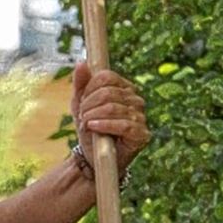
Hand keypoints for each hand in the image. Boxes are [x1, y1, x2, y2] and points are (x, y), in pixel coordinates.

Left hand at [70, 63, 148, 177]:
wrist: (92, 160)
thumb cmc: (90, 130)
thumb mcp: (80, 106)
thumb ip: (81, 84)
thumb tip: (82, 62)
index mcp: (124, 89)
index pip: (106, 77)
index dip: (89, 89)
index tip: (81, 104)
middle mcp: (136, 100)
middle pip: (107, 92)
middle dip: (88, 106)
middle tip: (82, 118)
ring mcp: (141, 116)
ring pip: (112, 108)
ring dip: (92, 117)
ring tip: (86, 126)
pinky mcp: (141, 134)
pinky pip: (123, 124)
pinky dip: (104, 125)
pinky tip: (93, 127)